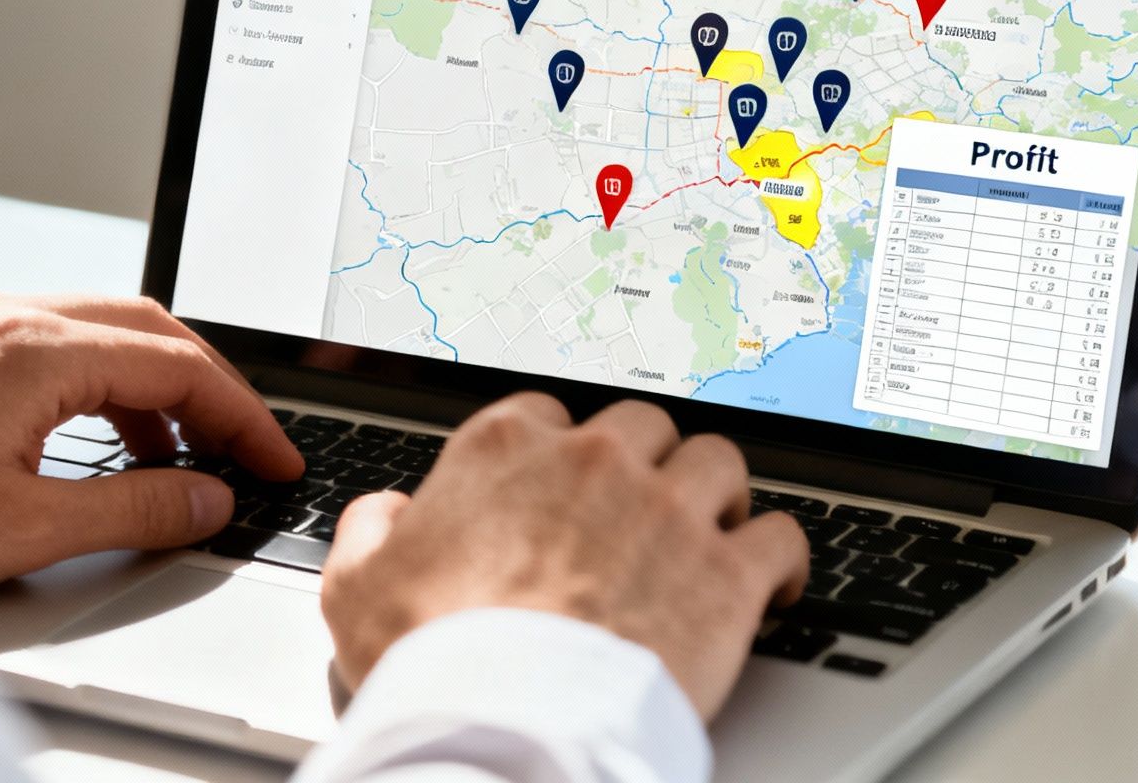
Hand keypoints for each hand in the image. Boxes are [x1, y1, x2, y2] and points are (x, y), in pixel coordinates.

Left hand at [0, 294, 301, 595]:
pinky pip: (50, 340)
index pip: (180, 366)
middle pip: (150, 329)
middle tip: (244, 447)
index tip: (274, 459)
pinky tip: (95, 435)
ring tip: (176, 456)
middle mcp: (7, 317)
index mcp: (38, 350)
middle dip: (210, 389)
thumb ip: (134, 510)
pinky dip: (98, 381)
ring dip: (153, 385)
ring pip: (100, 329)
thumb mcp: (22, 528)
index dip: (243, 417)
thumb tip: (209, 501)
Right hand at [320, 393, 808, 718]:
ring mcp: (668, 510)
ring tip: (711, 530)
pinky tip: (774, 579)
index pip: (549, 412)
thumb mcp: (355, 588)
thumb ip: (369, 531)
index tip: (568, 483)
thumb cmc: (433, 661)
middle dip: (648, 462)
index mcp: (509, 450)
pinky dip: (782, 556)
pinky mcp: (726, 570)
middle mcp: (596, 461)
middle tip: (645, 508)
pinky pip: (780, 534)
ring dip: (718, 493)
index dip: (562, 451)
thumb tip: (386, 512)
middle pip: (645, 425)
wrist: (505, 725)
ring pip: (720, 461)